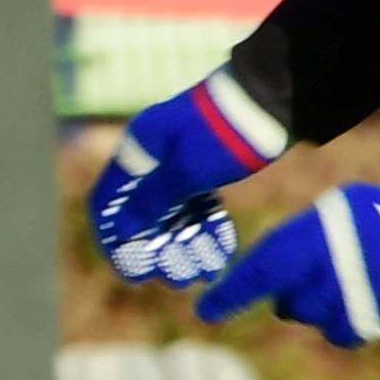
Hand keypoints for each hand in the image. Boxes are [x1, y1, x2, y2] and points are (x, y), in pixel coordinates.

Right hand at [88, 71, 282, 287]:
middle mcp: (153, 155)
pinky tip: (219, 251)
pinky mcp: (207, 164)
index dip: (114, 240)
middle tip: (177, 280)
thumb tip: (119, 231)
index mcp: (137, 150)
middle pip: (143, 213)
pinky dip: (205, 227)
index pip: (108, 202)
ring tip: (204, 272)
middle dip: (160, 250)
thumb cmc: (222, 133)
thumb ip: (150, 202)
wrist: (272, 98)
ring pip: (174, 211)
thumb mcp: (184, 171)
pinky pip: (198, 203)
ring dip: (185, 244)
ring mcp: (181, 160)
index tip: (132, 273)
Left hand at [201, 171, 379, 345]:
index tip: (206, 312)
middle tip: (310, 288)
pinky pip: (341, 333)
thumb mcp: (357, 215)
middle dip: (286, 297)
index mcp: (328, 220)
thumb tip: (270, 282)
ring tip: (361, 287)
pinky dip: (348, 327)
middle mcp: (337, 252)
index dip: (233, 290)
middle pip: (284, 295)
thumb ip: (312, 242)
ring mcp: (358, 287)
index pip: (265, 260)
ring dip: (324, 309)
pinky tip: (374, 307)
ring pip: (311, 316)